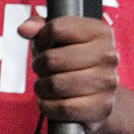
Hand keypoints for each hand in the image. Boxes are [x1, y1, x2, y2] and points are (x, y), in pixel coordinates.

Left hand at [20, 14, 118, 130]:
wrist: (97, 93)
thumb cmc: (71, 60)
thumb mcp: (54, 37)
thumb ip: (37, 25)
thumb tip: (25, 30)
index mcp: (100, 31)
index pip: (56, 29)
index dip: (41, 39)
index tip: (44, 47)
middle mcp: (109, 56)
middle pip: (53, 59)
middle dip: (39, 66)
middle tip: (42, 69)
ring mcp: (108, 83)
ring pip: (56, 84)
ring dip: (42, 87)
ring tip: (45, 85)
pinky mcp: (103, 107)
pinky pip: (64, 107)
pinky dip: (48, 106)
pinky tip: (50, 101)